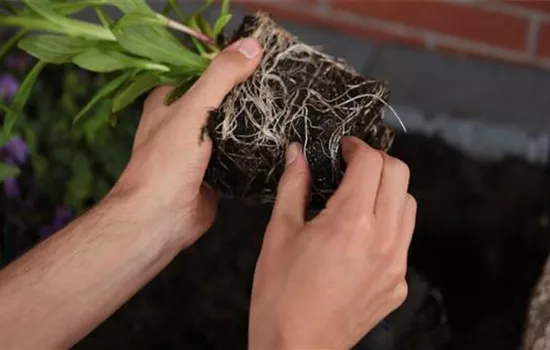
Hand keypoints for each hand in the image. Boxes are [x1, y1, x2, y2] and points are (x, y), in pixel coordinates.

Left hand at [111, 38, 262, 248]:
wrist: (162, 218)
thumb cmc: (167, 162)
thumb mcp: (194, 110)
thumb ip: (221, 77)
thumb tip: (252, 46)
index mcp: (170, 100)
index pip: (203, 71)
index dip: (229, 63)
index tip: (261, 56)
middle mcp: (183, 121)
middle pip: (221, 99)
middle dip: (246, 93)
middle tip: (279, 82)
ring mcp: (200, 148)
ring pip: (232, 127)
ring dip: (253, 121)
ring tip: (285, 106)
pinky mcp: (216, 170)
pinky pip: (240, 152)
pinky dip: (255, 147)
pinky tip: (277, 139)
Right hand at [249, 137, 416, 348]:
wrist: (296, 348)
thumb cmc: (280, 294)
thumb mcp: (279, 233)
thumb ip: (292, 186)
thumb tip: (297, 153)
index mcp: (351, 222)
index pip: (371, 162)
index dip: (356, 147)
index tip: (343, 149)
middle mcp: (383, 239)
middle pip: (400, 175)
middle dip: (377, 162)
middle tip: (351, 167)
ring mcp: (397, 264)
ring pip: (409, 205)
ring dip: (388, 191)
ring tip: (359, 199)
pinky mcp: (398, 284)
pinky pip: (404, 240)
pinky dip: (389, 225)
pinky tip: (361, 237)